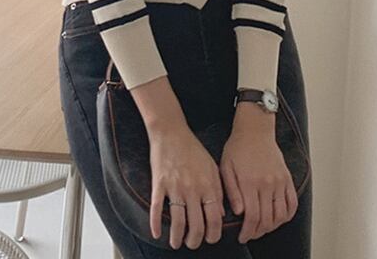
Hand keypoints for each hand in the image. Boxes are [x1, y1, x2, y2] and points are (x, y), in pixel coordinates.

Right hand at [148, 123, 225, 249]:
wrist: (171, 131)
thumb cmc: (193, 148)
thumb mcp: (212, 166)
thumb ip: (218, 190)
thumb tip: (221, 213)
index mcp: (208, 185)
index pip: (214, 219)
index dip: (213, 234)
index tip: (210, 239)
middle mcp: (192, 189)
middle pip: (196, 225)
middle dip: (195, 240)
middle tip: (192, 244)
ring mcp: (175, 187)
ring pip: (177, 221)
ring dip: (177, 237)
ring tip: (176, 243)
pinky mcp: (159, 184)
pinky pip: (156, 208)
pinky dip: (155, 224)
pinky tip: (157, 233)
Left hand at [220, 111, 297, 243]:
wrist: (255, 129)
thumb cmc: (238, 147)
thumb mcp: (226, 167)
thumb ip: (232, 191)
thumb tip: (238, 212)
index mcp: (249, 182)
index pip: (252, 217)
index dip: (247, 232)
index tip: (242, 236)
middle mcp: (266, 183)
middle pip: (267, 220)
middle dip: (258, 232)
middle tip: (250, 234)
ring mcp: (279, 181)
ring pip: (281, 215)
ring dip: (272, 226)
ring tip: (262, 227)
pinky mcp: (287, 178)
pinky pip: (292, 203)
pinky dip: (287, 215)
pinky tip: (278, 217)